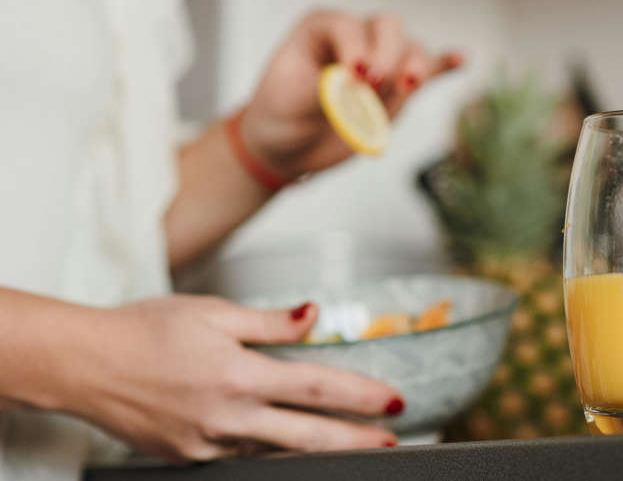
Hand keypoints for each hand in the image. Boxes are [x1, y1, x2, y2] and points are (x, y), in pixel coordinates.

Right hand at [75, 295, 403, 461]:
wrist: (82, 364)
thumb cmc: (142, 330)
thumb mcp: (212, 311)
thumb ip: (269, 322)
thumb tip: (313, 315)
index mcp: (239, 375)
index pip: (318, 388)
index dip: (362, 396)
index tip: (393, 401)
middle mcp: (227, 416)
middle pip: (308, 434)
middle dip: (357, 440)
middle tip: (391, 441)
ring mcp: (207, 443)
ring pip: (277, 451)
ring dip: (315, 448)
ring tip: (349, 444)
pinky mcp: (189, 457)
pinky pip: (241, 455)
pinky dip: (268, 448)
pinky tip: (286, 441)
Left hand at [240, 10, 463, 179]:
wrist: (288, 146)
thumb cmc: (280, 114)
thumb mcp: (289, 100)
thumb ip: (323, 89)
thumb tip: (354, 85)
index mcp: (321, 28)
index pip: (348, 25)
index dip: (355, 48)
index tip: (352, 78)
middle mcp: (356, 37)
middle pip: (387, 27)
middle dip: (387, 54)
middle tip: (372, 86)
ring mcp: (382, 61)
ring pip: (411, 49)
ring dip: (415, 65)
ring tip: (409, 86)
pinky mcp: (397, 88)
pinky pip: (429, 70)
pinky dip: (445, 65)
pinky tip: (461, 60)